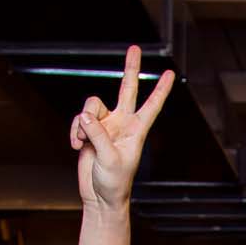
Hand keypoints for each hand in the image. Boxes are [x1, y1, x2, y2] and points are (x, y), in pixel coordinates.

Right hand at [72, 44, 174, 214]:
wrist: (100, 196)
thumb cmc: (114, 182)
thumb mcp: (109, 158)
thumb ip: (98, 133)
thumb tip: (85, 114)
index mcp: (137, 130)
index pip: (152, 105)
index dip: (160, 89)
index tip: (170, 74)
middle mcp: (122, 123)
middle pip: (127, 89)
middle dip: (130, 68)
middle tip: (135, 48)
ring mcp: (105, 125)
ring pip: (91, 106)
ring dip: (83, 122)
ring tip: (83, 142)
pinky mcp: (89, 131)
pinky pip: (79, 120)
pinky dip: (75, 131)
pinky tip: (77, 146)